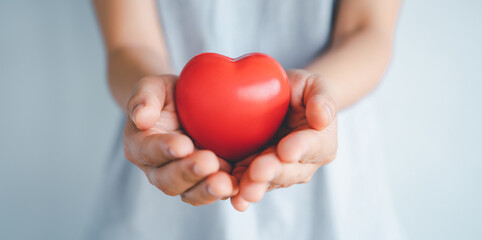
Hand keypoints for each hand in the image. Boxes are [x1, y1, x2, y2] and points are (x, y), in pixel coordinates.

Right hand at [123, 75, 237, 205]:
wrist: (187, 105)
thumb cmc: (168, 94)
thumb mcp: (153, 86)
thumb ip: (144, 98)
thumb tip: (141, 118)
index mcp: (140, 146)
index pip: (148, 151)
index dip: (164, 150)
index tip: (183, 144)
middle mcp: (158, 169)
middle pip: (168, 180)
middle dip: (189, 173)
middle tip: (209, 162)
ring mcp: (182, 180)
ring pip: (191, 193)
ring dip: (207, 190)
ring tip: (225, 183)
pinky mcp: (205, 182)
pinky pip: (213, 192)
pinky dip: (227, 191)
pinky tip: (241, 186)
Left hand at [230, 69, 337, 210]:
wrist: (281, 100)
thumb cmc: (302, 90)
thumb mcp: (316, 85)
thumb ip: (323, 98)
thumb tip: (322, 118)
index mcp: (321, 143)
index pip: (313, 147)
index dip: (300, 149)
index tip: (286, 150)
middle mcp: (302, 164)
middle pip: (289, 171)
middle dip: (273, 172)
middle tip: (258, 172)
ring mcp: (278, 171)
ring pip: (267, 182)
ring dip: (254, 186)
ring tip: (243, 191)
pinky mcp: (255, 173)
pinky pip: (246, 182)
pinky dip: (237, 188)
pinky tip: (228, 193)